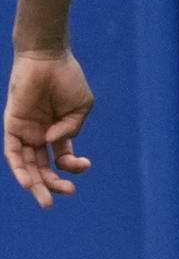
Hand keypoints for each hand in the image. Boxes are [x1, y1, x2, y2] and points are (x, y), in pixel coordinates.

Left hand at [4, 50, 93, 207]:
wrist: (48, 57)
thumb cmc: (67, 78)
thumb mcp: (81, 107)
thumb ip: (72, 128)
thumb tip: (54, 142)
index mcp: (58, 132)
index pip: (63, 159)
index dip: (73, 167)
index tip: (85, 165)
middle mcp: (39, 135)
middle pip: (42, 169)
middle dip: (52, 186)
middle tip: (61, 197)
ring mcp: (25, 131)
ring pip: (26, 165)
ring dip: (35, 184)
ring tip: (46, 201)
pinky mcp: (13, 125)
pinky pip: (12, 152)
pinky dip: (19, 168)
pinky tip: (28, 181)